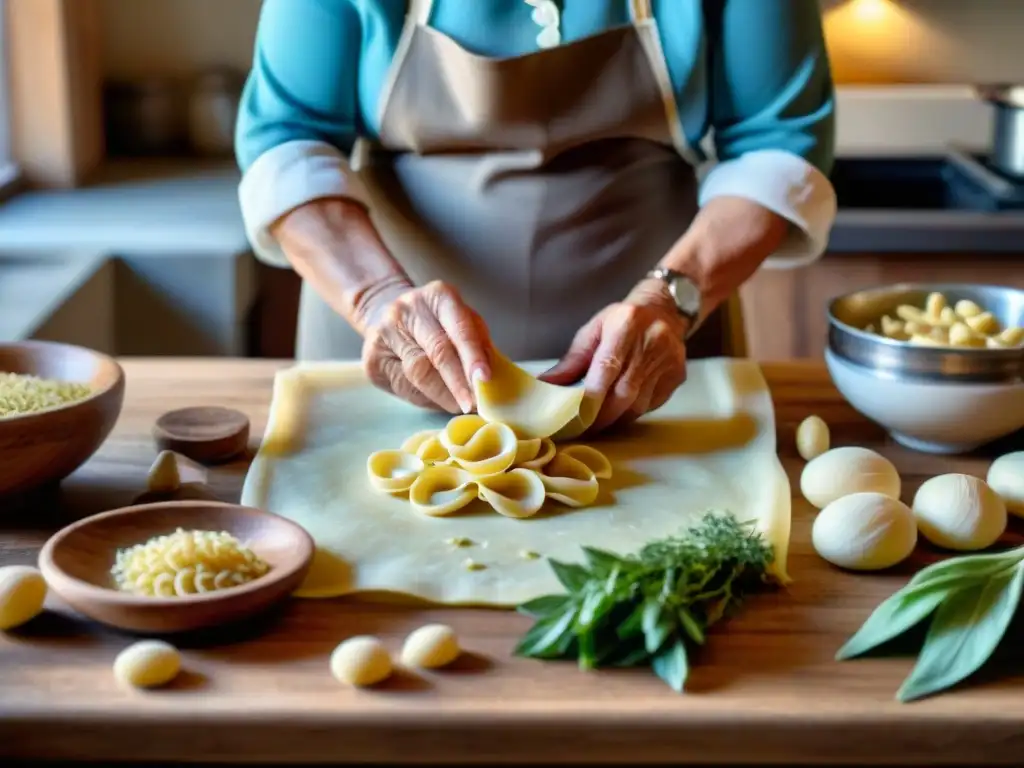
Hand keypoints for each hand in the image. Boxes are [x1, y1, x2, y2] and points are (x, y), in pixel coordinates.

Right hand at [361, 280, 491, 413]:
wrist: (383, 312)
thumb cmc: (435, 321)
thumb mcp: (461, 321)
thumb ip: (478, 343)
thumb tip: (488, 381)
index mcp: (438, 296)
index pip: (459, 328)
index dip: (472, 356)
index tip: (484, 379)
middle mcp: (408, 309)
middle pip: (437, 351)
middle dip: (458, 382)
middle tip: (473, 404)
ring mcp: (385, 332)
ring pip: (417, 372)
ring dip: (443, 395)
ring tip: (459, 405)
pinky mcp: (371, 358)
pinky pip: (402, 385)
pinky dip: (424, 397)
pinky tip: (437, 400)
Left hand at [539, 282, 689, 431]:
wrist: (665, 311)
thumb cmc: (621, 321)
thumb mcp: (593, 331)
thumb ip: (572, 360)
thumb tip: (546, 384)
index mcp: (626, 324)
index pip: (607, 368)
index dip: (590, 397)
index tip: (574, 417)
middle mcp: (652, 341)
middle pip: (625, 391)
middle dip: (601, 416)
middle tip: (582, 428)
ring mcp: (669, 360)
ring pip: (639, 404)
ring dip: (616, 418)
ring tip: (598, 423)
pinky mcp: (677, 376)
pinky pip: (652, 405)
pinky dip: (632, 412)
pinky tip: (620, 412)